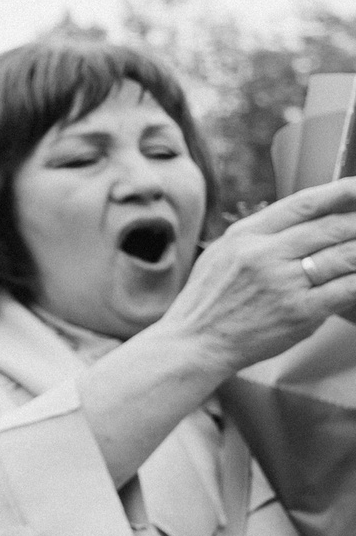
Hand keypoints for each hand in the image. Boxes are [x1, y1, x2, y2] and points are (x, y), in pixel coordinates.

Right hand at [149, 175, 355, 375]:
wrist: (194, 342)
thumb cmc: (209, 300)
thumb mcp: (224, 253)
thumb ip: (261, 235)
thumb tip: (305, 221)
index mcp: (246, 235)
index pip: (303, 204)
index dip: (338, 193)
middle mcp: (265, 254)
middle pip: (330, 227)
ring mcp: (283, 283)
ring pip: (344, 256)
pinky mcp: (300, 312)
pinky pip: (346, 289)